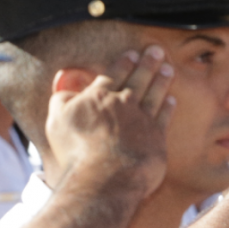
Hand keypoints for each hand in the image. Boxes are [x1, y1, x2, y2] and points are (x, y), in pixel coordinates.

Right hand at [46, 46, 174, 198]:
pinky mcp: (157, 137)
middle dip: (148, 63)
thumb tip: (66, 89)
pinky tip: (172, 99)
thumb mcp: (57, 122)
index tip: (132, 54)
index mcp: (99, 97)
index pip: (113, 75)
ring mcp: (143, 119)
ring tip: (169, 68)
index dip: (123, 63)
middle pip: (138, 79)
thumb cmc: (77, 152)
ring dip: (162, 80)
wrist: (105, 177)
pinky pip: (164, 117)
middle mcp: (124, 103)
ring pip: (154, 94)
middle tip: (158, 50)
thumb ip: (61, 101)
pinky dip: (168, 106)